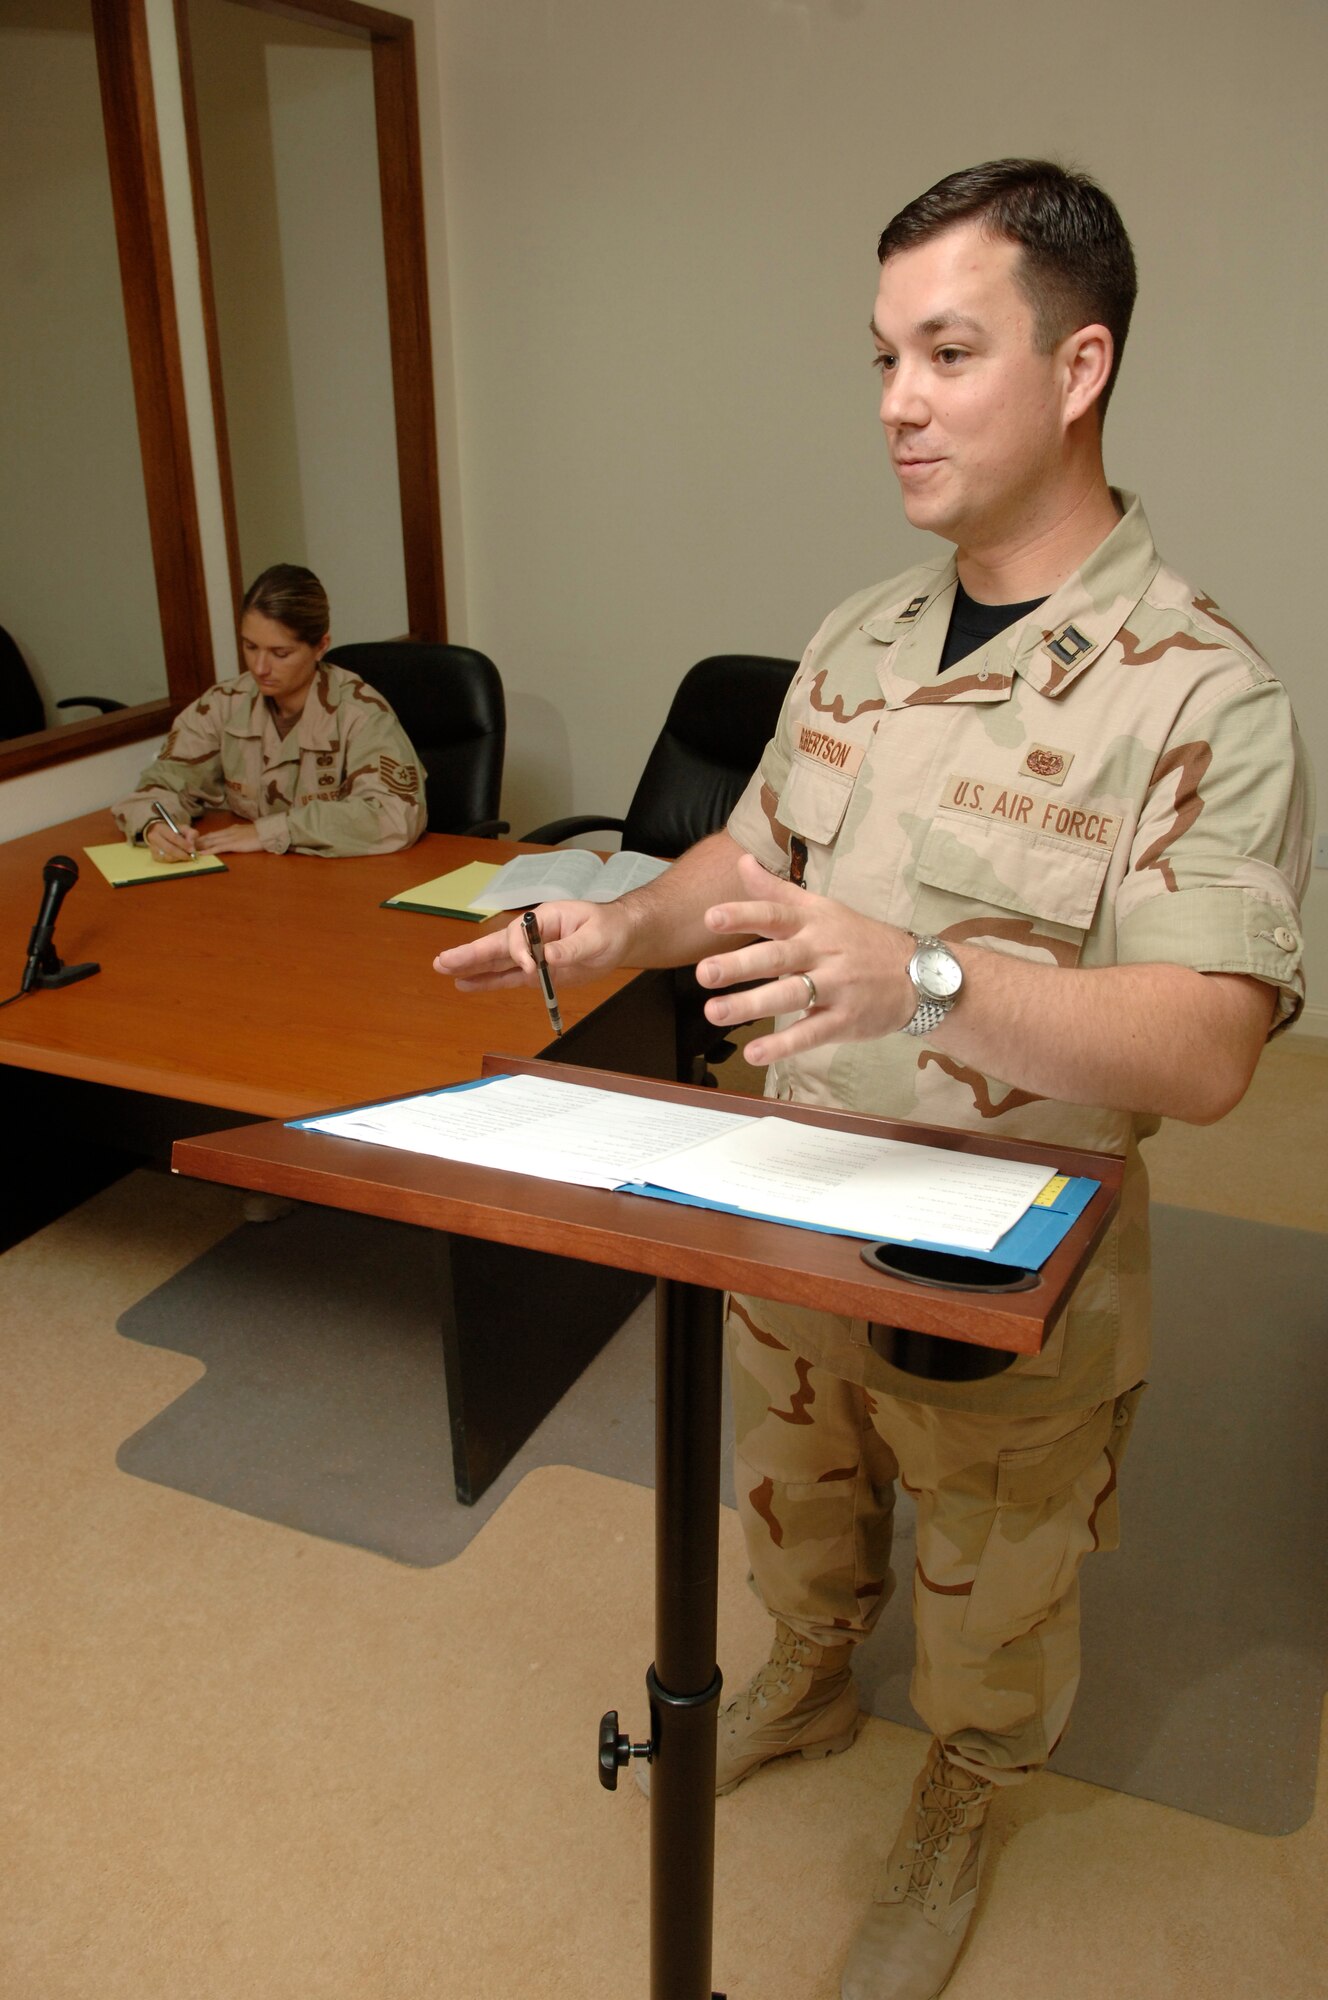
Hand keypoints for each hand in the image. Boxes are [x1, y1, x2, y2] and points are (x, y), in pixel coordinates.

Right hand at [144, 818, 196, 861]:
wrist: (160, 833)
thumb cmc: (174, 831)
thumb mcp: (184, 828)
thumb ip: (191, 834)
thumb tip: (192, 845)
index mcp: (161, 828)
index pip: (174, 837)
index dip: (184, 844)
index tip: (193, 850)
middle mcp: (154, 838)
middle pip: (170, 849)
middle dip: (182, 854)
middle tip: (191, 856)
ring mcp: (153, 848)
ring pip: (168, 857)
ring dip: (179, 858)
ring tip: (186, 856)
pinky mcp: (154, 856)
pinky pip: (166, 861)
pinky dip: (175, 860)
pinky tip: (179, 857)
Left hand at [196, 824, 262, 854]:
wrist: (267, 833)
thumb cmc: (260, 834)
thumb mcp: (247, 832)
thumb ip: (239, 834)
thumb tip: (235, 838)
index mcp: (231, 829)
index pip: (214, 833)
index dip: (203, 837)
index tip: (194, 841)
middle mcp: (228, 832)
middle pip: (209, 836)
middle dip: (197, 841)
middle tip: (186, 845)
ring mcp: (229, 838)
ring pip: (210, 841)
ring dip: (199, 846)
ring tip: (190, 849)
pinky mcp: (232, 844)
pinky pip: (217, 848)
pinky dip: (208, 851)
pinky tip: (201, 853)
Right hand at [433, 899, 635, 992]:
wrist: (620, 937)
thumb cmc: (609, 928)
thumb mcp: (596, 936)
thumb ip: (571, 947)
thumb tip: (548, 957)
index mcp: (543, 918)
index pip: (518, 935)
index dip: (519, 953)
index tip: (530, 968)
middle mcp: (532, 936)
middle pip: (495, 946)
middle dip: (469, 954)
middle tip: (442, 962)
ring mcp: (532, 955)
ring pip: (496, 962)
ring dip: (471, 968)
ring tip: (443, 971)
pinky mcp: (537, 973)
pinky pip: (508, 978)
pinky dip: (488, 982)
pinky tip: (467, 985)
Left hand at [698, 851, 914, 1063]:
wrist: (918, 973)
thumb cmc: (859, 939)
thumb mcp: (822, 908)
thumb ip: (777, 891)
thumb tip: (741, 861)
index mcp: (813, 923)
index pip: (775, 914)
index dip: (744, 915)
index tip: (711, 917)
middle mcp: (822, 951)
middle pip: (778, 956)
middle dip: (740, 965)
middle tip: (704, 973)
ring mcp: (836, 986)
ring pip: (791, 994)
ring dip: (752, 1005)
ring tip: (714, 1013)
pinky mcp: (846, 1020)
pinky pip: (812, 1033)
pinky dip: (783, 1045)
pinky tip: (754, 1053)